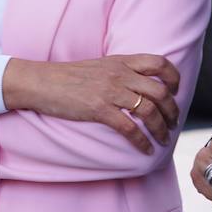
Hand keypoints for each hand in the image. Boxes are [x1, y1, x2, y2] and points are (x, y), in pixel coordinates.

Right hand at [2, 54, 180, 153]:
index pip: (158, 63)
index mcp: (119, 62)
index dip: (173, 78)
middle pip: (160, 91)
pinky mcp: (98, 108)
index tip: (174, 92)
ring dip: (161, 129)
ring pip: (149, 111)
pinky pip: (130, 127)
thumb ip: (118, 72)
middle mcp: (118, 74)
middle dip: (172, 111)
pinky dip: (142, 141)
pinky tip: (146, 149)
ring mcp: (108, 91)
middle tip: (172, 123)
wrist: (37, 82)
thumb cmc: (63, 77)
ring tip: (163, 139)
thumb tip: (137, 87)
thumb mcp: (96, 67)